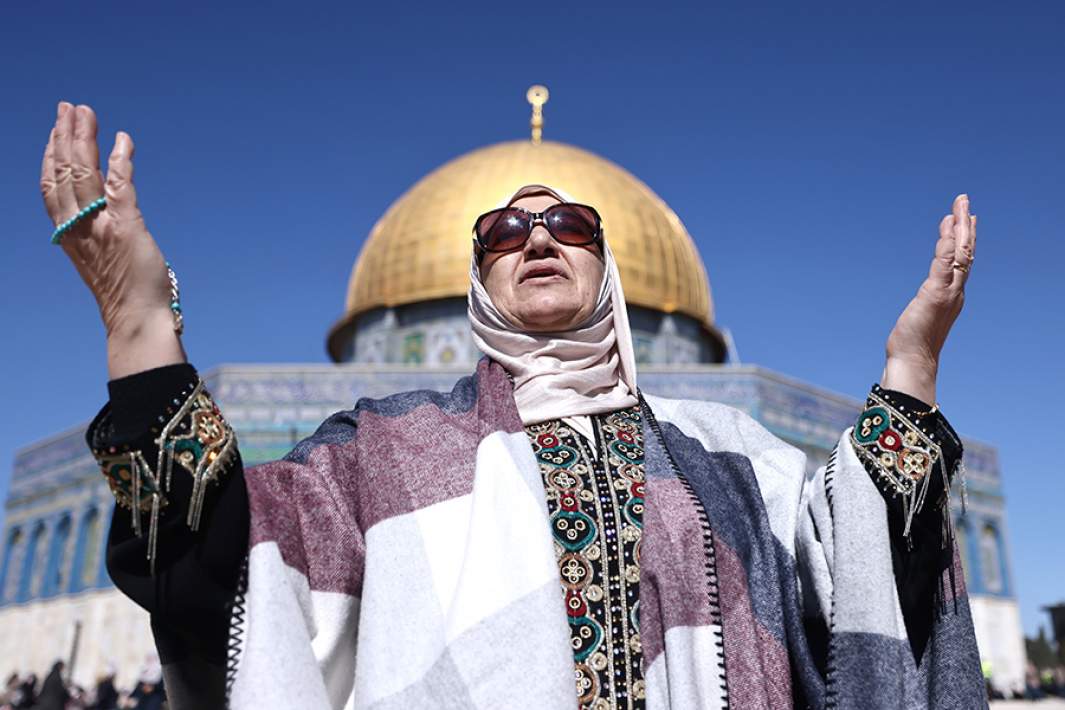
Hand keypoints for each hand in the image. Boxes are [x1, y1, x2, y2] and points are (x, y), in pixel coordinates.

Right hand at [40, 101, 184, 377]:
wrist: (138, 319)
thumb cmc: (125, 293)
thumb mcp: (102, 256)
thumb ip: (99, 230)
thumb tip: (109, 208)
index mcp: (68, 235)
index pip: (51, 187)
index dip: (50, 155)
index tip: (55, 131)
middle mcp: (79, 228)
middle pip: (64, 172)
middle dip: (64, 135)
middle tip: (69, 107)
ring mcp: (101, 226)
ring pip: (84, 172)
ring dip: (85, 138)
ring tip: (86, 112)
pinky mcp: (127, 226)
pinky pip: (119, 185)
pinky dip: (120, 159)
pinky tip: (122, 139)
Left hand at [881, 194, 975, 403]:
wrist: (913, 361)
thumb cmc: (913, 343)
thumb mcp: (923, 315)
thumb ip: (927, 303)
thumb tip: (923, 304)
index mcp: (952, 294)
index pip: (962, 261)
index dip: (963, 239)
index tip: (961, 219)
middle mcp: (956, 291)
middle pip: (966, 251)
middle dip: (965, 224)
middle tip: (963, 201)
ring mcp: (948, 292)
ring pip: (960, 253)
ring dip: (959, 227)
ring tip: (958, 206)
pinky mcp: (936, 294)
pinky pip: (945, 264)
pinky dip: (947, 244)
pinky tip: (947, 226)